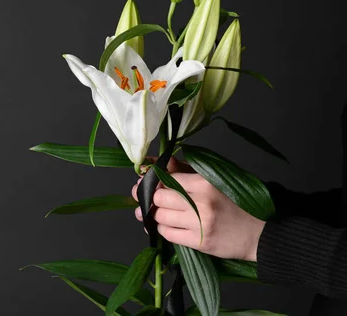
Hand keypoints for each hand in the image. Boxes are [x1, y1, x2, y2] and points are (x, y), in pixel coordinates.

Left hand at [132, 156, 265, 261]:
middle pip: (159, 197)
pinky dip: (163, 229)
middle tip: (146, 198)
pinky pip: (168, 234)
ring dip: (154, 215)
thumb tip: (160, 162)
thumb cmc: (232, 203)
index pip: (166, 178)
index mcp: (205, 182)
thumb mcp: (212, 180)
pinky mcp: (200, 242)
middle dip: (149, 198)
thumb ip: (184, 170)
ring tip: (155, 213)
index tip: (145, 182)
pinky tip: (168, 226)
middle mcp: (201, 202)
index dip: (152, 180)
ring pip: (160, 216)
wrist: (258, 233)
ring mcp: (200, 223)